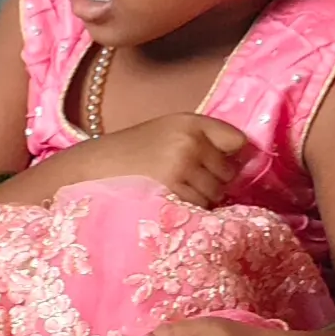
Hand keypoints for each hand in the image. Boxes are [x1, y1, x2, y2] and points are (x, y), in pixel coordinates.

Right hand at [58, 110, 248, 210]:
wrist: (88, 171)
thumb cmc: (129, 155)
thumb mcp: (166, 133)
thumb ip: (204, 139)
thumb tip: (246, 163)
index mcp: (190, 122)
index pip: (238, 141)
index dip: (229, 156)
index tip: (213, 163)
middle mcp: (190, 142)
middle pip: (229, 172)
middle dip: (213, 181)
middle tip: (182, 182)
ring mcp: (182, 168)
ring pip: (217, 194)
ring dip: (202, 200)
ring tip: (172, 193)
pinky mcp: (174, 193)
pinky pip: (201, 209)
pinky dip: (190, 212)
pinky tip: (169, 205)